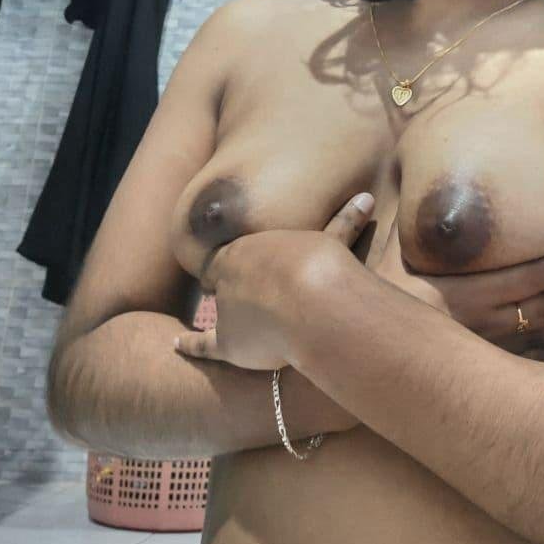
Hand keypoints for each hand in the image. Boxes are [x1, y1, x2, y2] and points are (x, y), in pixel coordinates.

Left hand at [173, 193, 376, 369]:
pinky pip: (202, 344)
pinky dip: (188, 344)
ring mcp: (225, 312)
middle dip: (236, 288)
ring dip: (232, 316)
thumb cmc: (323, 265)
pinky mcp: (228, 344)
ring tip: (245, 321)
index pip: (232, 256)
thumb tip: (368, 199)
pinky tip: (175, 344)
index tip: (253, 268)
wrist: (312, 302)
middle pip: (223, 284)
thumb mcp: (331, 238)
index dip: (240, 263)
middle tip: (253, 293)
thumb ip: (344, 224)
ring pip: (219, 313)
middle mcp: (227, 278)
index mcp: (245, 249)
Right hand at [372, 202, 543, 361]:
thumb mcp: (384, 259)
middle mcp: (480, 326)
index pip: (528, 278)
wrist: (359, 359)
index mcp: (465, 295)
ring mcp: (483, 353)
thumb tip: (402, 186)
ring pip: (540, 337)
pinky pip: (525, 361)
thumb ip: (402, 226)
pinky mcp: (480, 370)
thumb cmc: (370, 306)